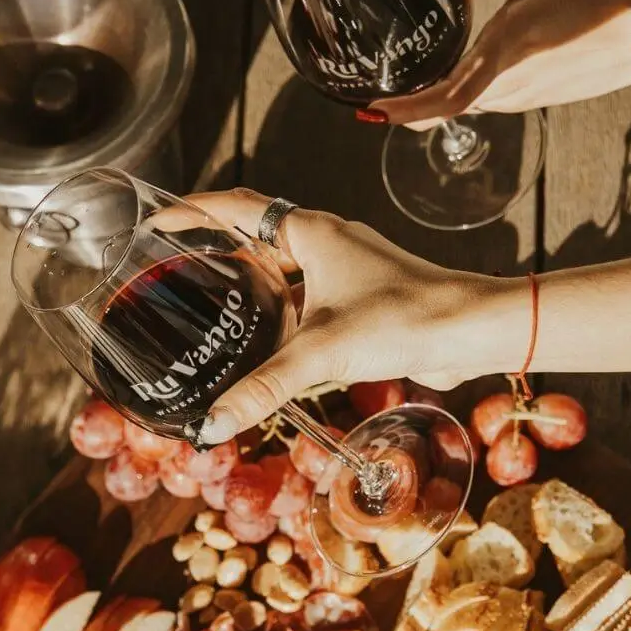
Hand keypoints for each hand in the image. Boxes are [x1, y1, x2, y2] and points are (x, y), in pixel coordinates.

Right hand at [186, 190, 510, 443]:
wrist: (473, 330)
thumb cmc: (404, 317)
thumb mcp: (321, 352)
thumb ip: (263, 388)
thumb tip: (213, 424)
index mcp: (309, 232)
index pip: (235, 207)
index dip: (191, 210)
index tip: (156, 220)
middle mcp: (323, 242)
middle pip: (253, 237)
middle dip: (212, 250)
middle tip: (172, 270)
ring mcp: (341, 269)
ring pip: (278, 270)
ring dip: (245, 285)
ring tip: (205, 307)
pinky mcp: (355, 297)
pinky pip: (301, 298)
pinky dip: (275, 313)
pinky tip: (259, 342)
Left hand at [368, 0, 630, 129]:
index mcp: (502, 56)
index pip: (445, 99)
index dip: (407, 109)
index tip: (373, 112)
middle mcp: (507, 87)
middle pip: (446, 107)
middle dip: (411, 105)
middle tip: (376, 98)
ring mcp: (523, 98)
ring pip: (468, 103)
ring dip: (440, 97)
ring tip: (408, 84)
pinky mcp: (536, 98)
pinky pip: (491, 99)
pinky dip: (468, 91)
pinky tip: (464, 69)